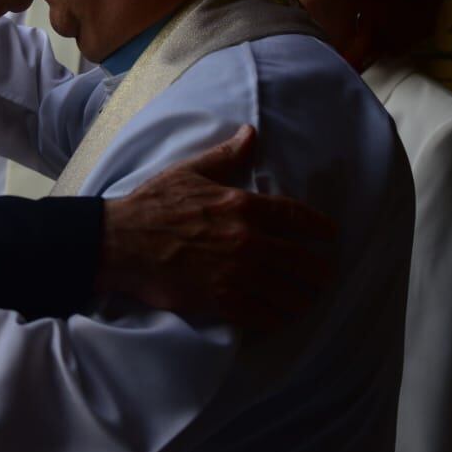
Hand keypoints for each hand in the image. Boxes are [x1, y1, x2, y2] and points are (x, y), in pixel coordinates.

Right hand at [98, 125, 336, 329]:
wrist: (121, 243)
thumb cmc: (153, 205)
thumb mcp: (190, 171)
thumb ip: (226, 156)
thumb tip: (251, 134)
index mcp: (243, 206)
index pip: (296, 217)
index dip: (319, 228)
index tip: (330, 235)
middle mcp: (247, 241)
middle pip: (302, 261)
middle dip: (318, 271)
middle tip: (324, 275)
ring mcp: (236, 274)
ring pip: (288, 293)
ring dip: (302, 298)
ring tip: (307, 299)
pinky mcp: (221, 301)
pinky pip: (263, 315)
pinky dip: (277, 318)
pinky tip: (280, 317)